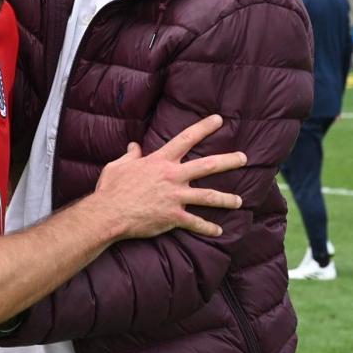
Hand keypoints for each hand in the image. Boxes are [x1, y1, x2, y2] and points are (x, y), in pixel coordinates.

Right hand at [93, 115, 246, 240]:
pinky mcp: (173, 217)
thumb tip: (134, 146)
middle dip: (228, 161)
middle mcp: (172, 176)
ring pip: (208, 196)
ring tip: (239, 200)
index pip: (186, 138)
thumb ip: (130, 155)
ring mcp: (175, 197)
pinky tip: (219, 231)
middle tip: (244, 158)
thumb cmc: (111, 189)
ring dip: (226, 198)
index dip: (204, 128)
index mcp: (159, 161)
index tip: (219, 120)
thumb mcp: (117, 166)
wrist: (108, 213)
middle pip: (207, 165)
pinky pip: (195, 223)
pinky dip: (208, 228)